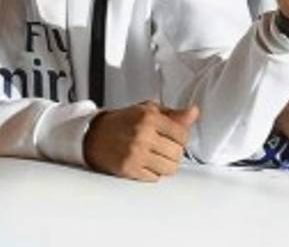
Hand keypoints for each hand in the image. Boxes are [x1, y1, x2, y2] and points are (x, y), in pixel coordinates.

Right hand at [83, 101, 198, 181]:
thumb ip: (173, 114)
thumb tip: (194, 112)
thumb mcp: (148, 110)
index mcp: (149, 117)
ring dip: (166, 164)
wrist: (95, 135)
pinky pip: (155, 177)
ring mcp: (135, 153)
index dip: (181, 137)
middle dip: (175, 151)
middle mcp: (143, 135)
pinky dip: (154, 172)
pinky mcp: (129, 169)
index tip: (175, 136)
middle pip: (177, 153)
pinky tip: (146, 162)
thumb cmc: (124, 121)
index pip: (182, 133)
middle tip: (166, 147)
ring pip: (169, 168)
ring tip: (158, 156)